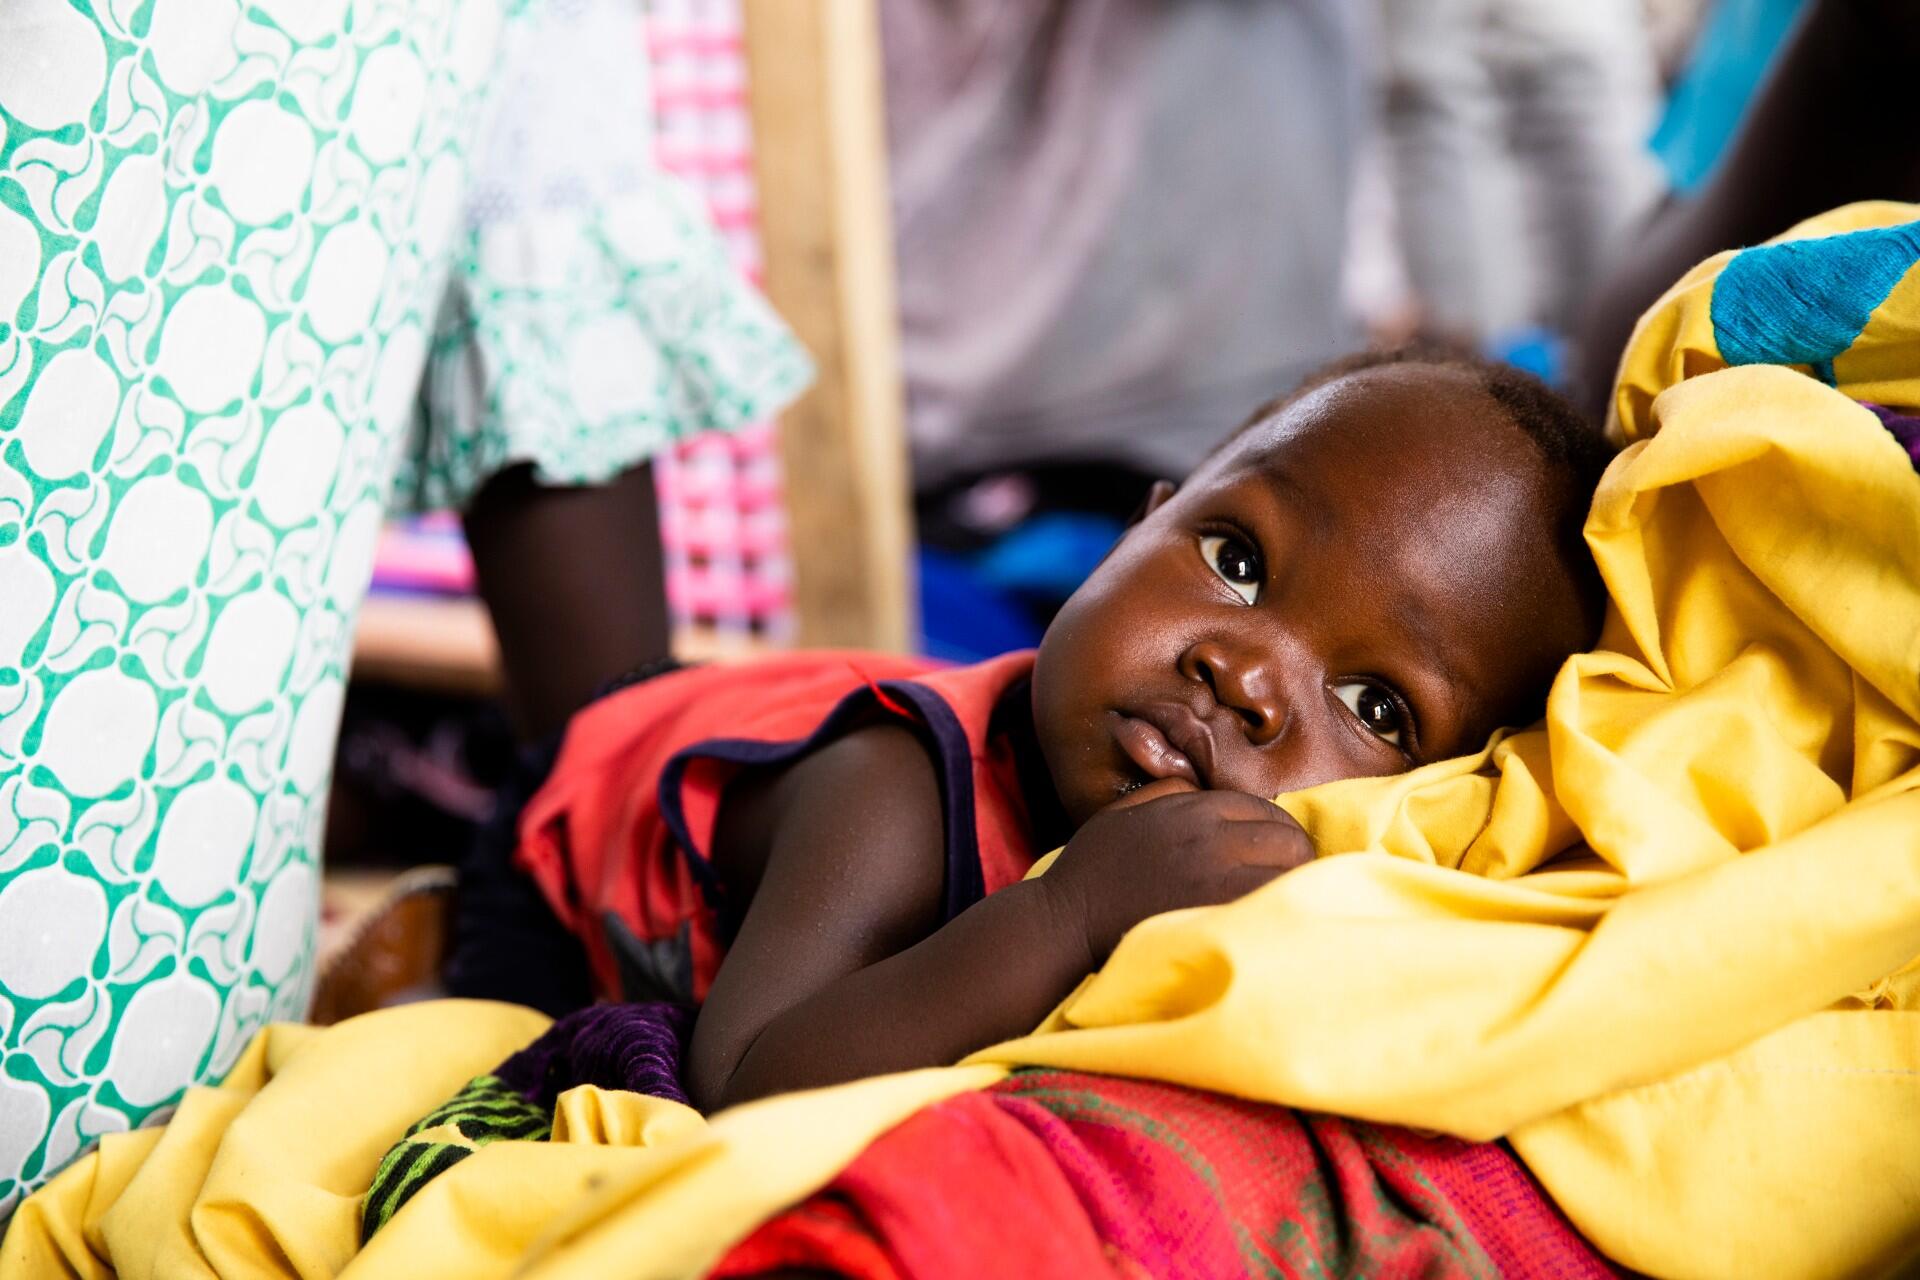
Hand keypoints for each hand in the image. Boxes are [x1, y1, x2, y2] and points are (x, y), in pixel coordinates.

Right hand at [1043, 779, 1314, 966]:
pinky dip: (1283, 910)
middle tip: (1292, 880)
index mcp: (1190, 809)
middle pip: (1287, 838)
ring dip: (1296, 884)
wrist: (1064, 924)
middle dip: (1296, 857)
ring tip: (1290, 902)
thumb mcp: (1122, 814)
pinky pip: (1274, 904)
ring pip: (1290, 870)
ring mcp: (1216, 877)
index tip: (1277, 855)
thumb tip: (1196, 785)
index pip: (1264, 810)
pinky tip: (1276, 923)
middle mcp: (1209, 837)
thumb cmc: (1089, 873)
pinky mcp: (1217, 916)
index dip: (1278, 833)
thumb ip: (1163, 794)